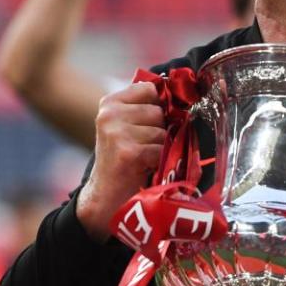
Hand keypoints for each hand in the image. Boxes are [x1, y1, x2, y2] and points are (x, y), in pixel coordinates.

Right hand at [76, 81, 165, 240]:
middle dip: (159, 130)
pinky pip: (162, 149)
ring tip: (144, 158)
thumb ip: (144, 106)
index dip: (158, 106)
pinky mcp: (128, 152)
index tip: (149, 123)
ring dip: (160, 147)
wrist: (105, 196)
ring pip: (162, 131)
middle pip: (158, 111)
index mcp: (110, 102)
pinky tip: (145, 167)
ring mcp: (117, 132)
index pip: (150, 89)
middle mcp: (110, 114)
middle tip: (144, 146)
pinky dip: (159, 161)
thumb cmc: (122, 158)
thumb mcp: (126, 125)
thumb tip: (180, 93)